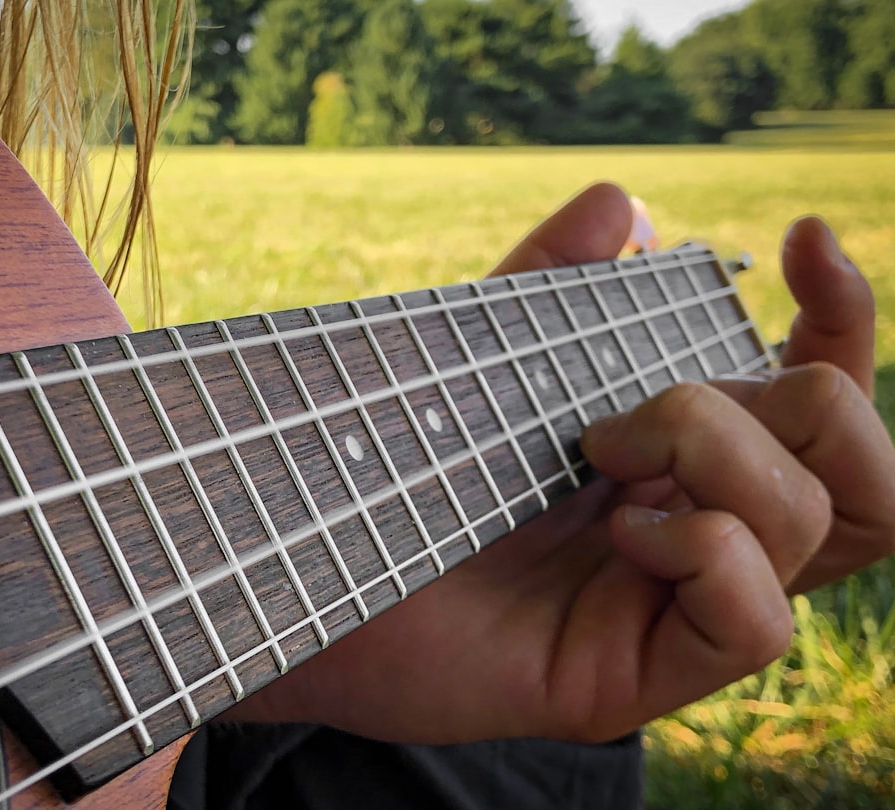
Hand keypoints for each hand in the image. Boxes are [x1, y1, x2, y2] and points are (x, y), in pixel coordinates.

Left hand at [231, 183, 894, 743]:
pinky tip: (622, 532)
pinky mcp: (635, 674)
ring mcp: (672, 607)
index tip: (804, 240)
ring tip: (600, 453)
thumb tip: (625, 207)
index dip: (844, 315)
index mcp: (677, 459)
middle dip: (788, 398)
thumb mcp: (478, 355)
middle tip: (636, 410)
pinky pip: (758, 623)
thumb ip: (548, 286)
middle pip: (862, 466)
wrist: (301, 557)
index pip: (822, 395)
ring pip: (823, 526)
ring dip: (721, 456)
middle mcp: (697, 531)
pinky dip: (711, 550)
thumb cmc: (391, 459)